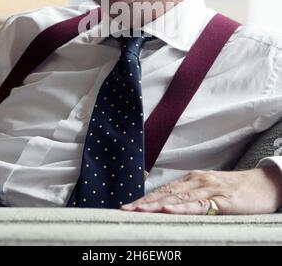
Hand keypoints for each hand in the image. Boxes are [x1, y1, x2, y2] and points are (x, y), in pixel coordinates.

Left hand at [121, 167, 281, 214]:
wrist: (265, 184)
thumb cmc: (237, 190)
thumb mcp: (211, 192)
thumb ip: (193, 198)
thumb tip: (172, 208)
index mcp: (193, 179)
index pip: (164, 190)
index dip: (145, 199)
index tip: (127, 207)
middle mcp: (197, 181)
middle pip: (166, 193)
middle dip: (144, 203)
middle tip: (125, 211)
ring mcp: (209, 189)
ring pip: (178, 198)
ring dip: (156, 205)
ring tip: (139, 211)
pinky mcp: (222, 200)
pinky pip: (199, 205)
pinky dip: (182, 208)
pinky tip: (168, 210)